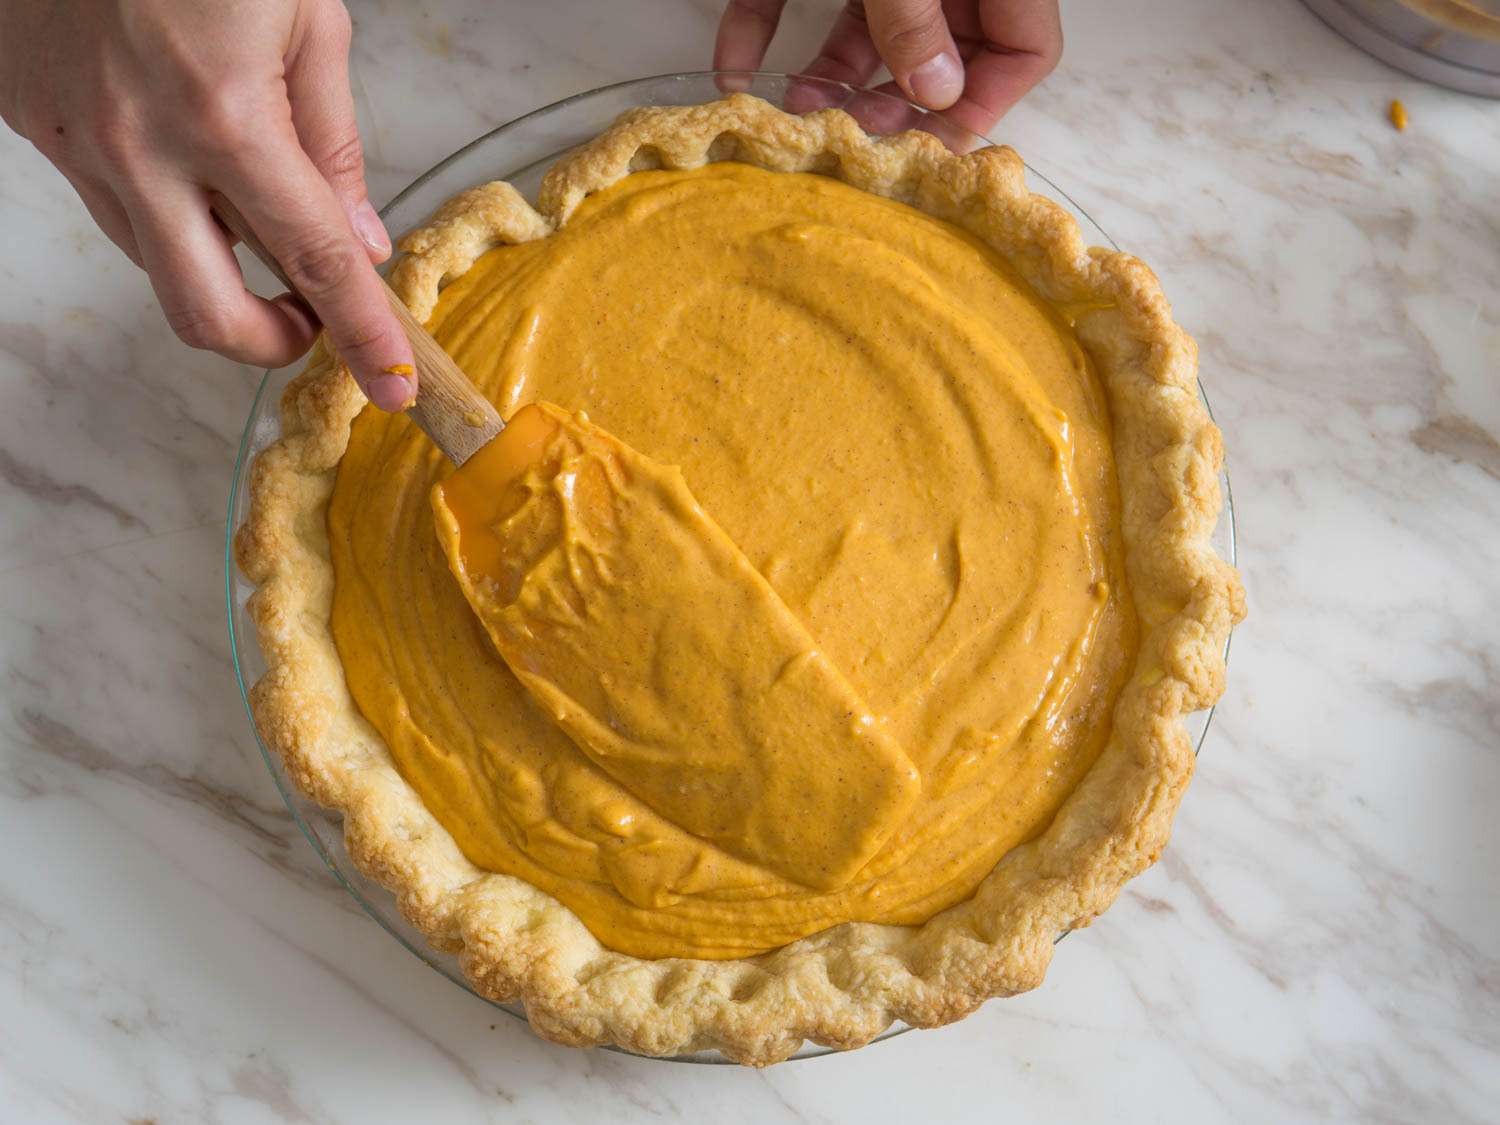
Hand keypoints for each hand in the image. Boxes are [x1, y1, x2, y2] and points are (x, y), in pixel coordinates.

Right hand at [0, 0, 414, 409]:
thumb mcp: (305, 14)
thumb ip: (332, 141)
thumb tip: (360, 239)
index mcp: (224, 113)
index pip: (315, 260)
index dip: (362, 334)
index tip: (396, 386)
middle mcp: (136, 145)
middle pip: (208, 314)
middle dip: (270, 342)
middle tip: (310, 321)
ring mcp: (69, 140)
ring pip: (153, 264)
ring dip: (215, 268)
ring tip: (252, 212)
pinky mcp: (25, 123)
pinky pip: (109, 203)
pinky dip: (160, 205)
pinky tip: (180, 150)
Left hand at [714, 0, 1062, 136]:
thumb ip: (912, 19)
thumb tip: (933, 92)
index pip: (1024, 49)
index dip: (985, 106)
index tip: (933, 154)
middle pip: (942, 51)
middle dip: (893, 103)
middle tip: (857, 143)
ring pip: (866, 31)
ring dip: (828, 79)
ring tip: (795, 119)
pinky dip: (760, 30)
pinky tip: (729, 74)